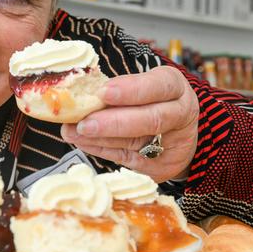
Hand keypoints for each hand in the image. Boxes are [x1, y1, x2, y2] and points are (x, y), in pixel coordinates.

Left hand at [60, 66, 198, 182]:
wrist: (176, 134)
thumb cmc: (151, 100)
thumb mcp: (144, 86)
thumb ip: (120, 89)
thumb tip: (82, 94)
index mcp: (176, 87)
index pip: (159, 86)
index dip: (131, 89)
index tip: (103, 91)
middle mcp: (180, 114)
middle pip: (151, 119)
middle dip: (114, 122)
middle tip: (84, 122)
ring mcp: (172, 143)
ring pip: (136, 142)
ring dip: (100, 138)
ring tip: (73, 132)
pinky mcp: (159, 165)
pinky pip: (126, 158)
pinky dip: (100, 149)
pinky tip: (82, 141)